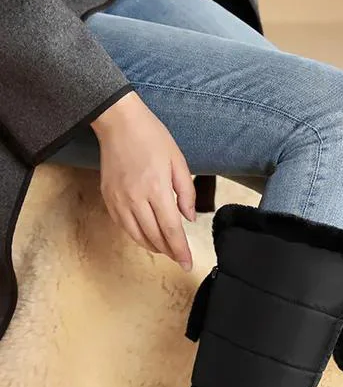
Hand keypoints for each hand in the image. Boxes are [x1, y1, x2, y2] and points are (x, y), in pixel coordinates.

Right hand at [91, 91, 194, 270]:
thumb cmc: (152, 138)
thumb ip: (186, 193)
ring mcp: (119, 199)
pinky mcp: (108, 197)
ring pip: (137, 235)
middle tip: (180, 258)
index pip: (171, 230)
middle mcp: (136, 198)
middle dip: (169, 252)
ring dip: (153, 247)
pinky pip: (123, 226)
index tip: (187, 264)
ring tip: (166, 249)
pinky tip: (147, 236)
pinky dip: (136, 236)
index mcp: (157, 189)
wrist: (118, 121)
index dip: (180, 251)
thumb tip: (189, 219)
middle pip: (155, 237)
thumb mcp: (178, 162)